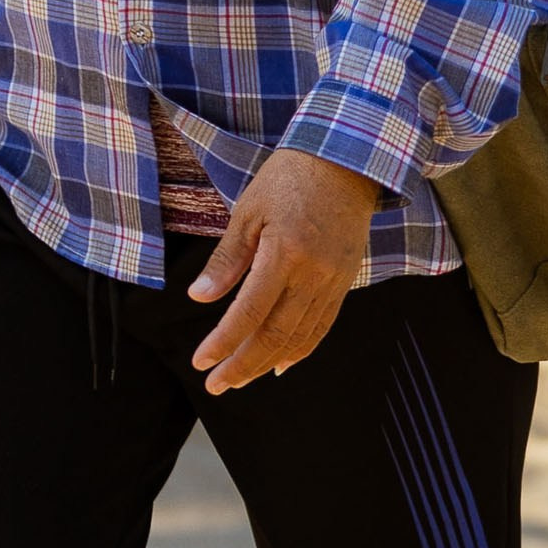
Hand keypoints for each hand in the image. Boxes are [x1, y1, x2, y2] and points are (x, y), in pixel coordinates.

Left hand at [187, 149, 383, 394]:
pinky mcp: (345, 281)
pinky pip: (322, 326)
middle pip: (276, 335)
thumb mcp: (248, 211)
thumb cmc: (289, 178)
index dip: (224, 343)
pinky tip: (281, 364)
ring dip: (268, 363)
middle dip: (244, 365)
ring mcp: (333, 281)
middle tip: (217, 385)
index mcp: (285, 253)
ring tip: (240, 379)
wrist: (347, 161)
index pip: (249, 312)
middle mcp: (313, 274)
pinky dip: (301, 349)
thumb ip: (226, 259)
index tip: (201, 363)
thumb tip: (199, 298)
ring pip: (300, 337)